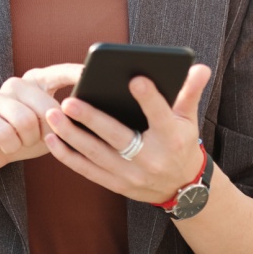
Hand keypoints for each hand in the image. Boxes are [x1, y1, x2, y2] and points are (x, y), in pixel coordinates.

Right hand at [0, 63, 81, 172]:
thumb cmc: (26, 136)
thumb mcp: (50, 127)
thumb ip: (67, 117)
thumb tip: (91, 114)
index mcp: (36, 82)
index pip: (58, 73)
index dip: (74, 73)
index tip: (91, 74)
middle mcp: (16, 84)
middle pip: (46, 106)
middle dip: (49, 130)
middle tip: (42, 139)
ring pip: (26, 121)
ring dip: (29, 140)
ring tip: (24, 141)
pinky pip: (5, 134)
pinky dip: (12, 146)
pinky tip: (8, 146)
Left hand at [44, 63, 211, 204]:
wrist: (182, 187)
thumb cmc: (181, 142)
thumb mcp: (189, 118)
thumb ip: (190, 91)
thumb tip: (200, 67)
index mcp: (171, 137)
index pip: (160, 115)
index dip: (149, 98)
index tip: (135, 79)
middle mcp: (151, 158)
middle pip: (118, 137)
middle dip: (92, 119)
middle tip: (69, 101)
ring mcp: (132, 175)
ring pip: (96, 154)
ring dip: (72, 136)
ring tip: (52, 115)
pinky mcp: (117, 185)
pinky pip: (87, 170)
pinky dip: (68, 156)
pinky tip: (52, 139)